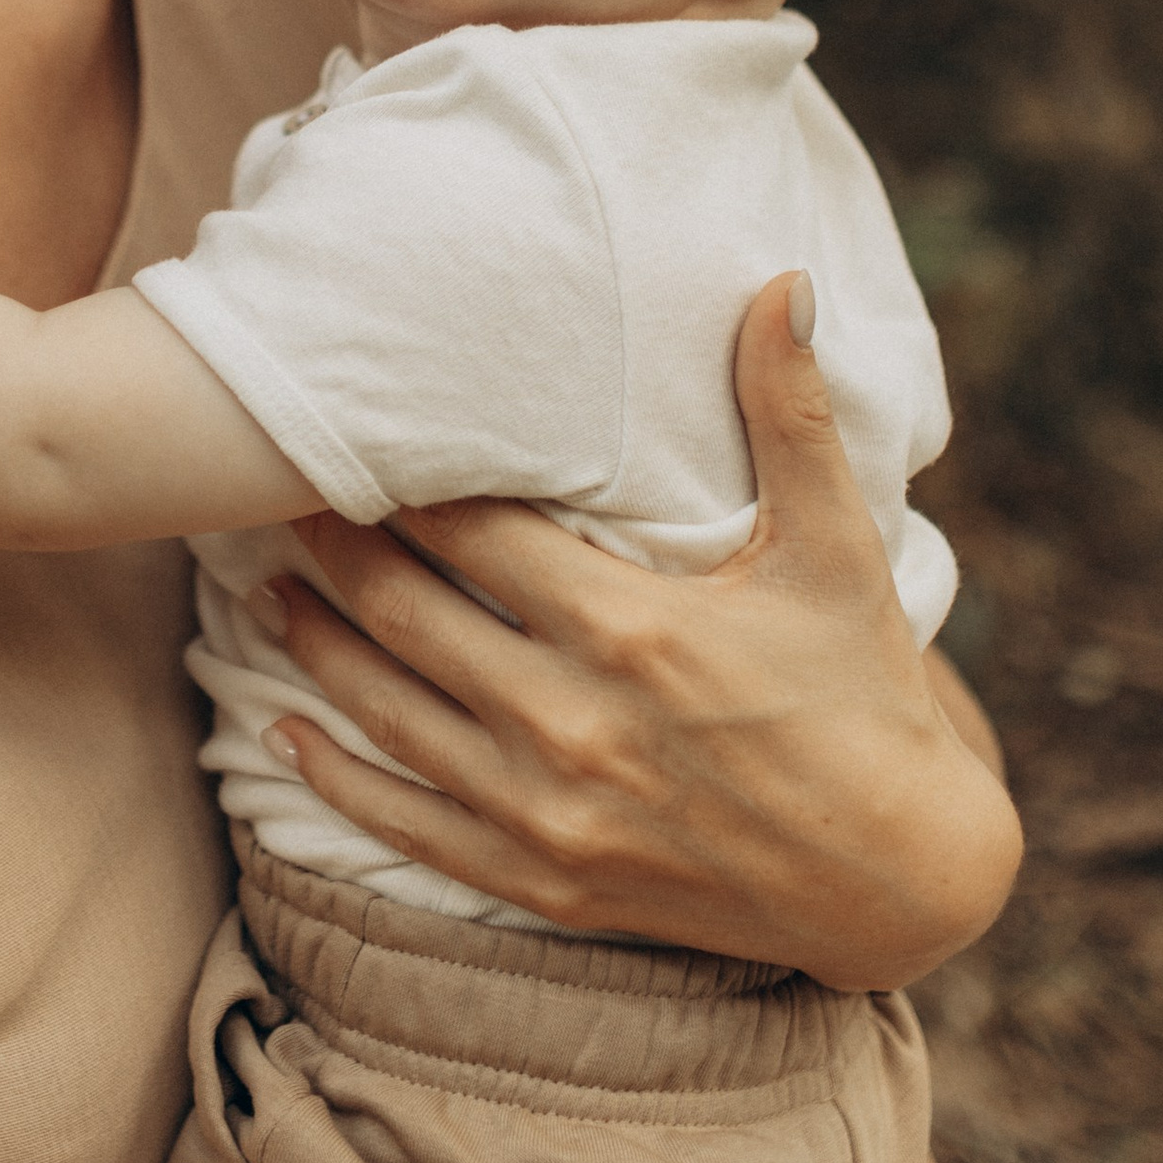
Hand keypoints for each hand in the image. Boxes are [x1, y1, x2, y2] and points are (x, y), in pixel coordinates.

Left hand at [256, 275, 1021, 990]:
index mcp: (633, 628)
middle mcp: (573, 721)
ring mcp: (551, 811)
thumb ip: (792, 414)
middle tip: (277, 495)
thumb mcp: (839, 549)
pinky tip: (284, 733)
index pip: (471, 532)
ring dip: (313, 648)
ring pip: (387, 712)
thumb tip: (782, 281)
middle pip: (405, 613)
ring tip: (263, 589)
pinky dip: (335, 778)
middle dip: (333, 549)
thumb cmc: (863, 695)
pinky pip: (407, 827)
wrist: (899, 880)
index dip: (396, 480)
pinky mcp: (545, 881)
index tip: (347, 432)